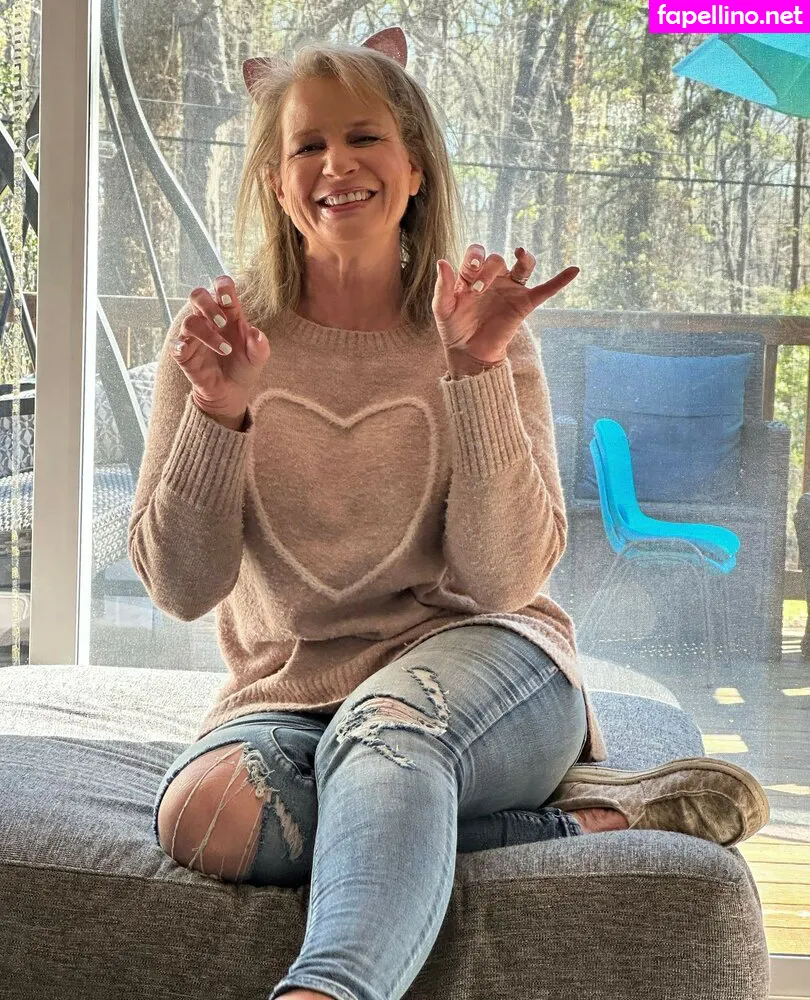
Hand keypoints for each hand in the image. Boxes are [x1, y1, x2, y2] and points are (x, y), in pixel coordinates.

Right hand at [172, 275, 270, 419]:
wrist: (233, 392)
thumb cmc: (244, 366)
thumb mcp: (258, 357)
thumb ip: (260, 345)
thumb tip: (257, 334)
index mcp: (228, 314)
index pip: (221, 288)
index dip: (222, 286)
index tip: (228, 298)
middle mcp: (209, 320)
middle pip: (198, 296)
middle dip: (208, 305)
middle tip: (223, 322)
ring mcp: (194, 336)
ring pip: (189, 321)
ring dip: (207, 333)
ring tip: (226, 349)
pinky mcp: (184, 354)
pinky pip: (175, 345)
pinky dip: (179, 345)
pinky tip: (186, 350)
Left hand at [432, 245, 579, 365]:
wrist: (469, 353)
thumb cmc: (454, 328)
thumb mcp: (442, 308)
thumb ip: (443, 286)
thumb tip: (442, 261)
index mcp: (473, 275)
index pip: (475, 255)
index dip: (473, 259)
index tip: (469, 272)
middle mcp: (493, 278)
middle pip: (496, 259)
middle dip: (488, 270)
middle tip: (480, 290)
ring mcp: (510, 289)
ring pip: (522, 265)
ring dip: (522, 260)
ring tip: (519, 257)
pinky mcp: (524, 304)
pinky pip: (546, 290)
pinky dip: (560, 280)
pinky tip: (574, 270)